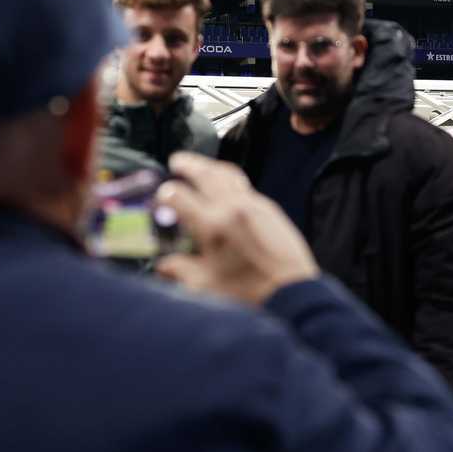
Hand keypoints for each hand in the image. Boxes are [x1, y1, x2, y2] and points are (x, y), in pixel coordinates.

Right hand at [154, 152, 319, 305]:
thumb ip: (181, 271)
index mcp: (212, 225)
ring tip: (201, 166)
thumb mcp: (206, 285)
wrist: (291, 291)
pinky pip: (245, 186)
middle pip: (206, 174)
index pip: (180, 196)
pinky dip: (230, 180)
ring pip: (228, 175)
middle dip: (188, 164)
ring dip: (211, 167)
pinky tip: (227, 187)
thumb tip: (165, 267)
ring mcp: (254, 205)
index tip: (161, 194)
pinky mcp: (270, 209)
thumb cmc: (250, 291)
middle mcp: (233, 208)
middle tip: (177, 160)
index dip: (166, 193)